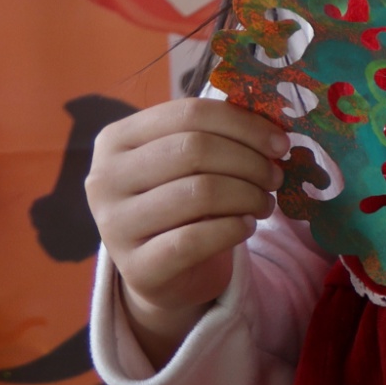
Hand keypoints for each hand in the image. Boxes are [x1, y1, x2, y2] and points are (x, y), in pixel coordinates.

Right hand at [89, 97, 284, 365]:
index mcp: (116, 139)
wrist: (161, 271)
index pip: (189, 113)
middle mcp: (104, 178)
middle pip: (196, 150)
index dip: (244, 125)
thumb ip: (218, 136)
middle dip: (250, 162)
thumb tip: (274, 125)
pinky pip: (196, 239)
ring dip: (249, 196)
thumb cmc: (180, 202)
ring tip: (265, 203)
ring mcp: (114, 225)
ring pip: (201, 193)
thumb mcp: (188, 162)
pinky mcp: (137, 266)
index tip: (280, 143)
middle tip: (275, 177)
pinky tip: (246, 226)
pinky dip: (234, 229)